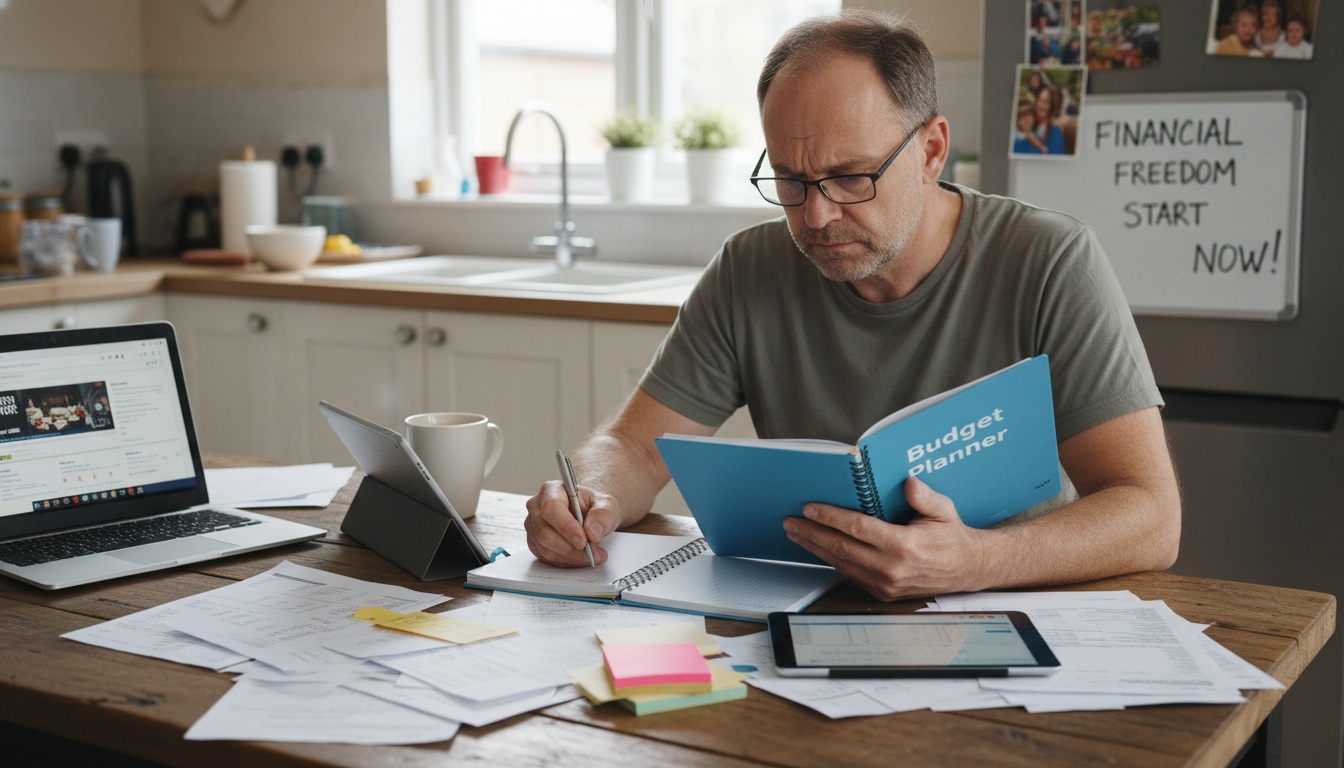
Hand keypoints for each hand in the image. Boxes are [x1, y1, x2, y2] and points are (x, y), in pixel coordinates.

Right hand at [524, 479, 618, 566]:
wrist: (589, 515)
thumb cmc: (593, 507)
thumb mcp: (606, 505)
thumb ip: (603, 515)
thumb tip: (592, 532)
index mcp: (551, 490)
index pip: (551, 508)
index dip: (566, 527)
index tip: (583, 541)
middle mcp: (536, 507)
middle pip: (545, 532)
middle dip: (571, 548)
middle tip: (593, 553)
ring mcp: (533, 526)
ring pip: (545, 549)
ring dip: (571, 557)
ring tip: (593, 556)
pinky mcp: (535, 543)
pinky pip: (547, 558)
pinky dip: (566, 562)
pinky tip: (580, 558)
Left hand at [782, 477, 989, 600]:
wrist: (966, 570)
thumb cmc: (952, 537)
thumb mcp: (944, 511)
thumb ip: (925, 497)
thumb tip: (908, 482)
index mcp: (905, 546)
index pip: (857, 528)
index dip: (830, 517)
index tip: (810, 508)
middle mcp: (892, 569)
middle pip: (841, 548)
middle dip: (811, 533)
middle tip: (791, 522)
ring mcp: (885, 585)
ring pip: (841, 563)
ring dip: (815, 547)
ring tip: (797, 533)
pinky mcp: (882, 593)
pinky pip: (849, 573)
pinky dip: (830, 559)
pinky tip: (818, 547)